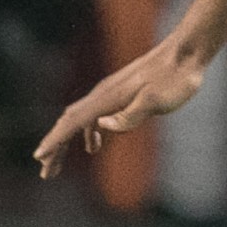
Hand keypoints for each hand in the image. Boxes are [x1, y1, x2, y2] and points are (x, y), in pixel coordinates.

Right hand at [33, 37, 206, 178]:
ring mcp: (111, 93)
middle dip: (55, 147)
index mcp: (108, 98)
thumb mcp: (157, 101)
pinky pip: (94, 116)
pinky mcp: (122, 93)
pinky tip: (93, 146)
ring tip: (58, 165)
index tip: (39, 158)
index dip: (55, 141)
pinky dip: (87, 133)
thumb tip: (101, 126)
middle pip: (69, 122)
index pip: (73, 122)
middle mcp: (103, 94)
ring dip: (67, 142)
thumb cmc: (176, 78)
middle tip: (46, 173)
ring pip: (80, 120)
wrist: (187, 53)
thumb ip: (131, 115)